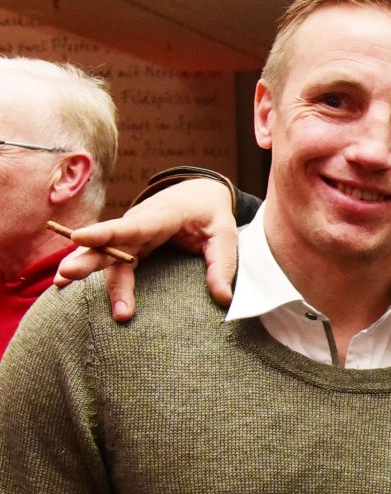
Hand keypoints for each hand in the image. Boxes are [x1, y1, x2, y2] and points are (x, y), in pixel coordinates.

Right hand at [54, 178, 239, 321]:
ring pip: (104, 255)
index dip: (105, 234)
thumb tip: (223, 298)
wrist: (198, 196)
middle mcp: (138, 225)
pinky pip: (107, 262)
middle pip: (109, 244)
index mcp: (161, 216)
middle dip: (88, 258)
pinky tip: (62, 284)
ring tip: (62, 287)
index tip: (80, 237)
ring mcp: (130, 237)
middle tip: (68, 274)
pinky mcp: (128, 247)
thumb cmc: (211, 215)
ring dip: (86, 270)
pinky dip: (88, 272)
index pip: (131, 226)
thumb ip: (223, 265)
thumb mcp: (225, 235)